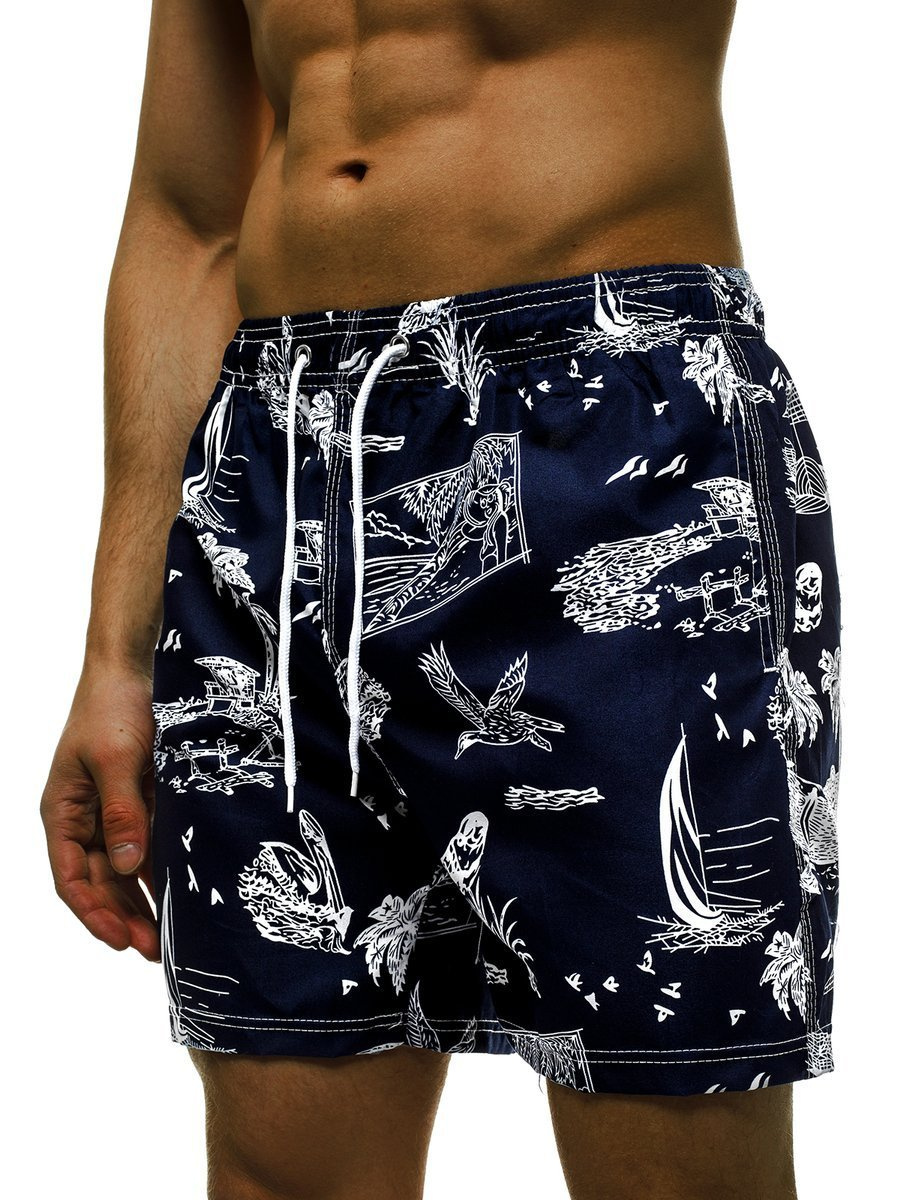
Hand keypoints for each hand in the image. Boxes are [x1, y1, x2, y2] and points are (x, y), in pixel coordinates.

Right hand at [40, 659, 159, 960]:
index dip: (92, 912)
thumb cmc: (112, 707)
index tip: (119, 940)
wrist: (135, 667)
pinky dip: (159, 873)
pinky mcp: (141, 802)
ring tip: (167, 937)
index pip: (71, 877)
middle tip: (154, 950)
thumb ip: (123, 812)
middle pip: (99, 882)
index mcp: (63, 812)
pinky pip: (148, 847)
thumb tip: (128, 865)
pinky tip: (177, 897)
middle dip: (122, 918)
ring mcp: (113, 811)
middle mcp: (84, 818)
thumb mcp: (115, 759)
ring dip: (141, 903)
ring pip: (124, 871)